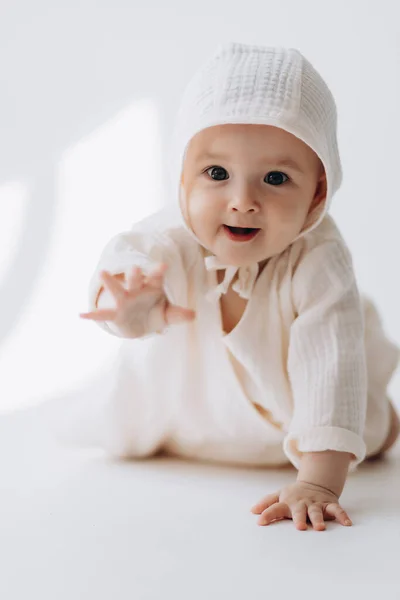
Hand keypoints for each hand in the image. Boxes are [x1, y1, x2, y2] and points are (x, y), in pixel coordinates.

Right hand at [80, 263, 194, 337]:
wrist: (140, 323)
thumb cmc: (155, 312)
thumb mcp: (169, 315)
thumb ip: (179, 314)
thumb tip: (193, 315)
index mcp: (152, 287)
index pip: (156, 277)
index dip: (158, 271)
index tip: (163, 265)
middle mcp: (136, 290)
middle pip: (135, 280)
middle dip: (134, 274)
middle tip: (133, 267)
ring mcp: (124, 300)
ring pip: (117, 290)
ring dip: (110, 282)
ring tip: (102, 273)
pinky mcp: (116, 313)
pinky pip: (104, 314)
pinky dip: (93, 315)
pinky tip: (81, 316)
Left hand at [251, 481, 351, 530]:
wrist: (315, 483)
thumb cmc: (293, 495)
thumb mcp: (279, 495)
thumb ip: (267, 503)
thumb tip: (252, 511)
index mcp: (287, 502)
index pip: (275, 508)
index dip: (268, 514)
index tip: (260, 522)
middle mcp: (301, 503)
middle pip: (299, 510)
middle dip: (299, 518)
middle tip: (300, 527)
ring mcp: (315, 503)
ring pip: (317, 511)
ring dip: (318, 518)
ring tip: (320, 528)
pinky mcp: (328, 503)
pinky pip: (336, 509)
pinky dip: (342, 515)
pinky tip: (347, 523)